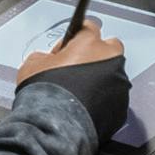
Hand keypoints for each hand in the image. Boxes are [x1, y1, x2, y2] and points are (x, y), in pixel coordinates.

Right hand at [24, 13, 132, 148]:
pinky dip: (104, 99)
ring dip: (101, 79)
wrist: (55, 127)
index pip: (88, 27)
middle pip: (108, 48)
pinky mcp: (121, 106)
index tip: (70, 45)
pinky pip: (114, 96)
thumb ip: (46, 55)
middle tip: (78, 67)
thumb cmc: (46, 96)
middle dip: (95, 55)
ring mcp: (118, 83)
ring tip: (81, 92)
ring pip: (113, 74)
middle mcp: (110, 59)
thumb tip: (47, 59)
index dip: (76, 37)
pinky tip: (86, 106)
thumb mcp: (32, 64)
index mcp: (89, 43)